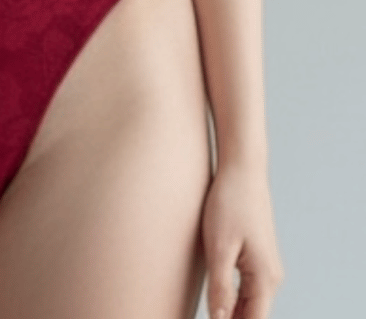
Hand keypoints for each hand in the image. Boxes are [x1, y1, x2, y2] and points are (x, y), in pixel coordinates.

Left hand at [202, 157, 284, 318]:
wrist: (241, 170)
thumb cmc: (229, 203)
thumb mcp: (219, 247)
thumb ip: (220, 288)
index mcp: (264, 278)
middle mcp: (270, 277)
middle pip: (253, 316)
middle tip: (203, 318)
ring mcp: (264, 267)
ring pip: (249, 304)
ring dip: (232, 313)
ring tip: (209, 314)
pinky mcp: (255, 257)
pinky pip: (246, 289)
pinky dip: (233, 299)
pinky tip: (216, 302)